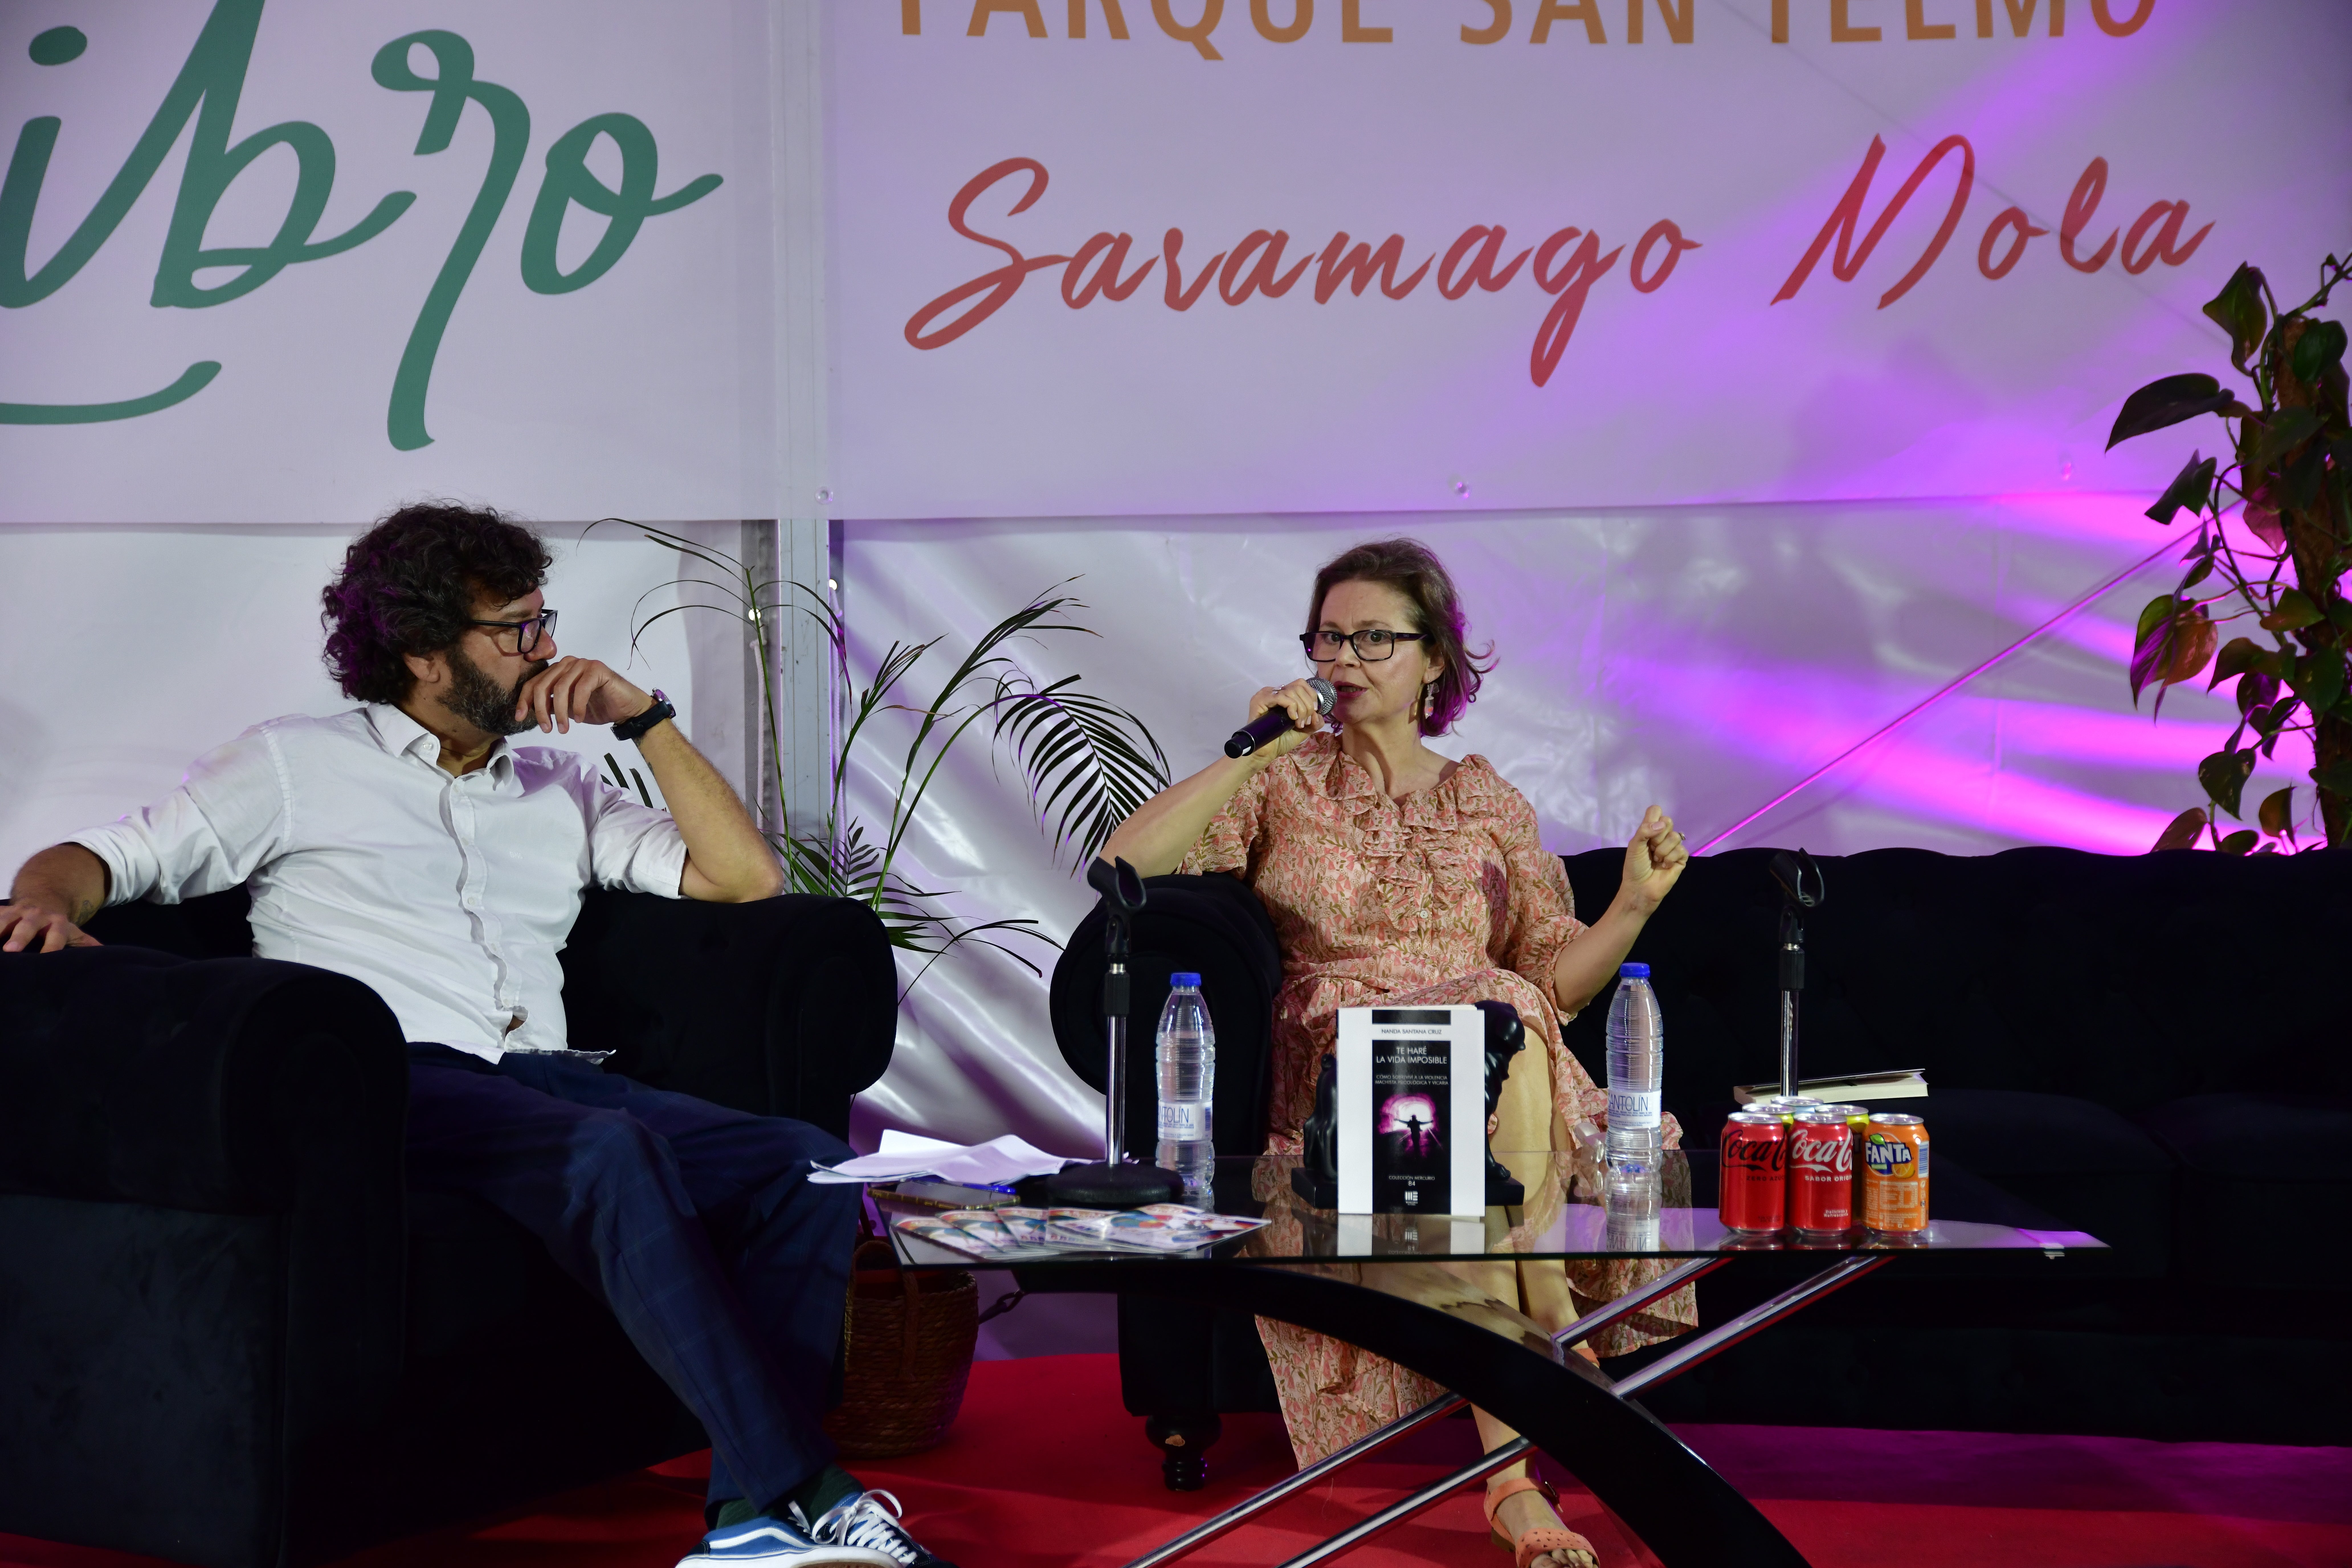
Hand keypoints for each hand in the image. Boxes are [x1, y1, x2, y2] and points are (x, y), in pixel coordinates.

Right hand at [0, 898, 99, 954]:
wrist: (41, 899)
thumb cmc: (55, 925)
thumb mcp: (71, 932)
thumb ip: (84, 944)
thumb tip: (106, 955)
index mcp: (56, 923)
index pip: (56, 935)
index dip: (52, 946)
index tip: (47, 958)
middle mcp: (35, 916)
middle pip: (28, 925)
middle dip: (19, 936)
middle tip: (10, 950)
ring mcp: (16, 912)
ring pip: (4, 918)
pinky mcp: (1, 910)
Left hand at [513, 657, 651, 734]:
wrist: (626, 709)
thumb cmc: (598, 707)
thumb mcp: (567, 709)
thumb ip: (551, 705)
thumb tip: (529, 710)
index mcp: (559, 670)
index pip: (534, 682)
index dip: (525, 700)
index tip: (520, 718)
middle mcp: (569, 663)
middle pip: (543, 685)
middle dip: (541, 709)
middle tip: (546, 728)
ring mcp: (583, 664)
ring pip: (561, 687)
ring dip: (560, 712)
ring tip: (563, 729)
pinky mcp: (597, 669)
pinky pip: (581, 688)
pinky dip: (578, 706)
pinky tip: (580, 719)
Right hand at [1242, 679, 1325, 760]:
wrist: (1267, 752)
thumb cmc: (1281, 741)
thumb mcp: (1304, 730)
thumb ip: (1314, 722)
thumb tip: (1318, 714)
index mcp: (1284, 695)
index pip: (1301, 684)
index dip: (1311, 696)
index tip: (1313, 714)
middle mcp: (1274, 692)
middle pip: (1298, 686)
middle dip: (1307, 705)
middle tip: (1305, 722)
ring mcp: (1266, 695)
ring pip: (1291, 691)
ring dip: (1301, 708)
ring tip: (1298, 724)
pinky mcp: (1259, 701)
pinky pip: (1280, 696)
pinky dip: (1291, 706)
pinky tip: (1292, 718)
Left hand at [1621, 804, 1687, 912]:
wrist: (1640, 888)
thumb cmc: (1635, 867)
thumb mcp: (1634, 846)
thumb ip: (1645, 831)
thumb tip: (1662, 823)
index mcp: (1649, 830)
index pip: (1656, 811)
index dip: (1654, 818)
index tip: (1648, 831)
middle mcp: (1662, 836)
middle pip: (1668, 821)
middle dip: (1657, 837)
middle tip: (1650, 849)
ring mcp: (1673, 847)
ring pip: (1675, 836)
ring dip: (1662, 850)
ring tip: (1656, 860)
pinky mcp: (1681, 858)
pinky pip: (1682, 850)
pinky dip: (1670, 858)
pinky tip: (1664, 865)